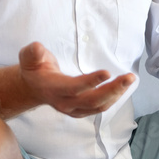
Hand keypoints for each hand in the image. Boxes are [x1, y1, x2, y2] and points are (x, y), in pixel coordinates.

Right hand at [18, 42, 134, 117]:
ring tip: (129, 80)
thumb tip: (37, 47)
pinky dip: (113, 99)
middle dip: (112, 89)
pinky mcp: (81, 111)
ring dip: (116, 94)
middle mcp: (65, 103)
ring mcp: (74, 109)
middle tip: (129, 78)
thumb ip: (33, 53)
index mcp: (53, 89)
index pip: (74, 87)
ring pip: (98, 106)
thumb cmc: (34, 69)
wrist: (33, 88)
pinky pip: (99, 108)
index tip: (107, 72)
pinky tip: (122, 88)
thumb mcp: (29, 57)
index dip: (90, 82)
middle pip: (92, 100)